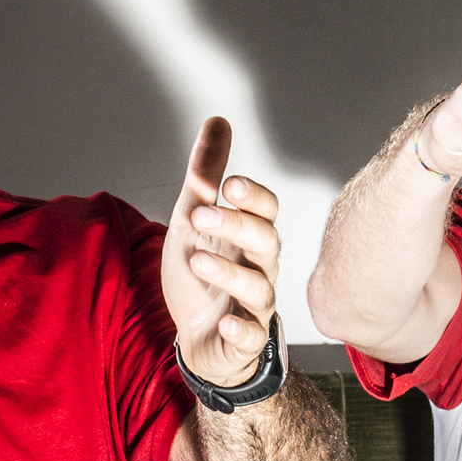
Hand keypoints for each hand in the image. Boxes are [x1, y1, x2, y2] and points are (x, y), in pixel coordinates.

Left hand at [161, 119, 284, 386]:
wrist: (195, 335)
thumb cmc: (201, 274)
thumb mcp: (194, 219)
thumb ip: (206, 174)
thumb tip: (218, 121)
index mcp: (250, 237)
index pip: (267, 210)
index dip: (254, 197)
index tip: (230, 183)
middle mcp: (259, 267)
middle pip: (266, 242)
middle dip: (236, 226)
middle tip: (201, 215)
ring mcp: (254, 305)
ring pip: (259, 287)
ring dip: (229, 273)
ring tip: (197, 259)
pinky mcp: (244, 340)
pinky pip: (252, 335)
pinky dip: (241, 329)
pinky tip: (225, 322)